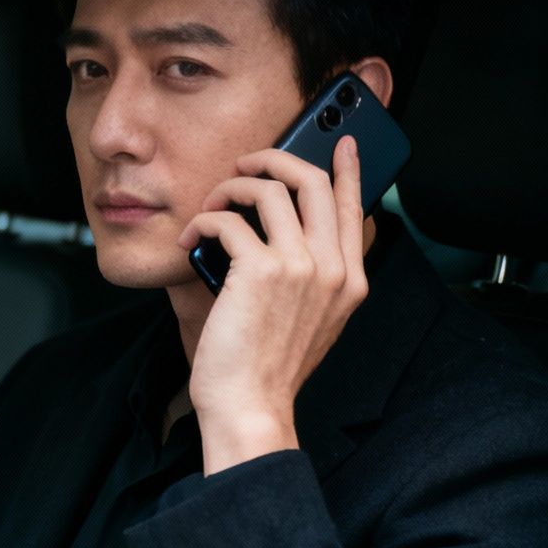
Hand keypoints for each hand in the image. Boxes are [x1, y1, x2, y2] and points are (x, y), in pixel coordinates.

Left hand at [176, 138, 370, 473]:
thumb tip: (292, 232)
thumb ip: (315, 278)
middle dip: (275, 159)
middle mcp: (333, 268)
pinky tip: (191, 239)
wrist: (251, 405)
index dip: (349, 169)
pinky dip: (203, 222)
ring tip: (211, 207)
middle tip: (247, 164)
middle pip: (314, 181)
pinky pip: (228, 220)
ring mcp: (301, 266)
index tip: (341, 142)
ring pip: (269, 189)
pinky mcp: (261, 270)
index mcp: (351, 282)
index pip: (356, 208)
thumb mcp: (313, 322)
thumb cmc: (269, 367)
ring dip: (230, 188)